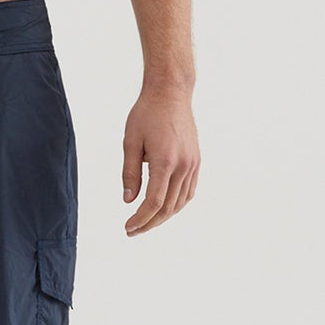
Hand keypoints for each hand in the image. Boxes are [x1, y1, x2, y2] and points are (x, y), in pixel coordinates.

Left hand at [122, 82, 198, 233]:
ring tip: (146, 222)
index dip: (140, 219)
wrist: (171, 94)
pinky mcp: (196, 161)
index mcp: (165, 162)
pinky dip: (176, 204)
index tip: (128, 228)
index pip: (153, 202)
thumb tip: (128, 201)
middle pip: (168, 207)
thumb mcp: (130, 142)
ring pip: (180, 202)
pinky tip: (164, 208)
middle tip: (133, 231)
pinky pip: (189, 191)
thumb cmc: (146, 114)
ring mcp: (193, 164)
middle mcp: (183, 166)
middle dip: (149, 223)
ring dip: (163, 217)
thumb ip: (129, 173)